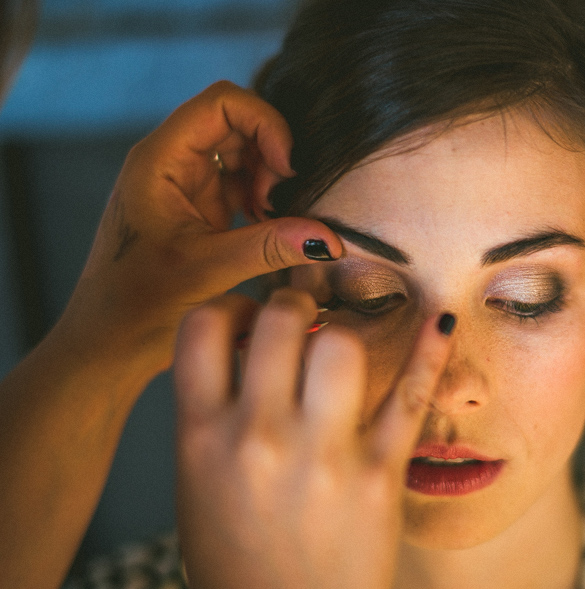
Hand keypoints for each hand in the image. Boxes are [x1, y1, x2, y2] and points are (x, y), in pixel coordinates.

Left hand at [59, 81, 341, 371]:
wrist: (109, 342)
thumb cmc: (136, 304)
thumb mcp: (208, 271)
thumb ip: (270, 247)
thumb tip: (329, 238)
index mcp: (160, 160)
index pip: (222, 102)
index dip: (265, 123)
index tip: (287, 167)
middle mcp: (171, 162)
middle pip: (237, 123)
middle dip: (270, 155)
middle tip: (280, 201)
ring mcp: (185, 184)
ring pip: (243, 153)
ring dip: (268, 179)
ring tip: (271, 219)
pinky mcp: (199, 208)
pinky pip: (241, 184)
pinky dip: (262, 200)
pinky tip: (265, 229)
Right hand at [173, 290, 454, 588]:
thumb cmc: (237, 560)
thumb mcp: (199, 485)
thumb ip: (213, 413)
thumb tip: (248, 344)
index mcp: (201, 438)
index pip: (203, 326)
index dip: (229, 306)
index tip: (250, 317)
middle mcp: (258, 437)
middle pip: (281, 317)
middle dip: (294, 304)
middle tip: (305, 318)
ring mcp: (322, 455)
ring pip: (342, 343)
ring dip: (344, 333)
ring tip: (343, 348)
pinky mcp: (378, 475)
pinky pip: (410, 395)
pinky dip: (431, 350)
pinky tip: (442, 320)